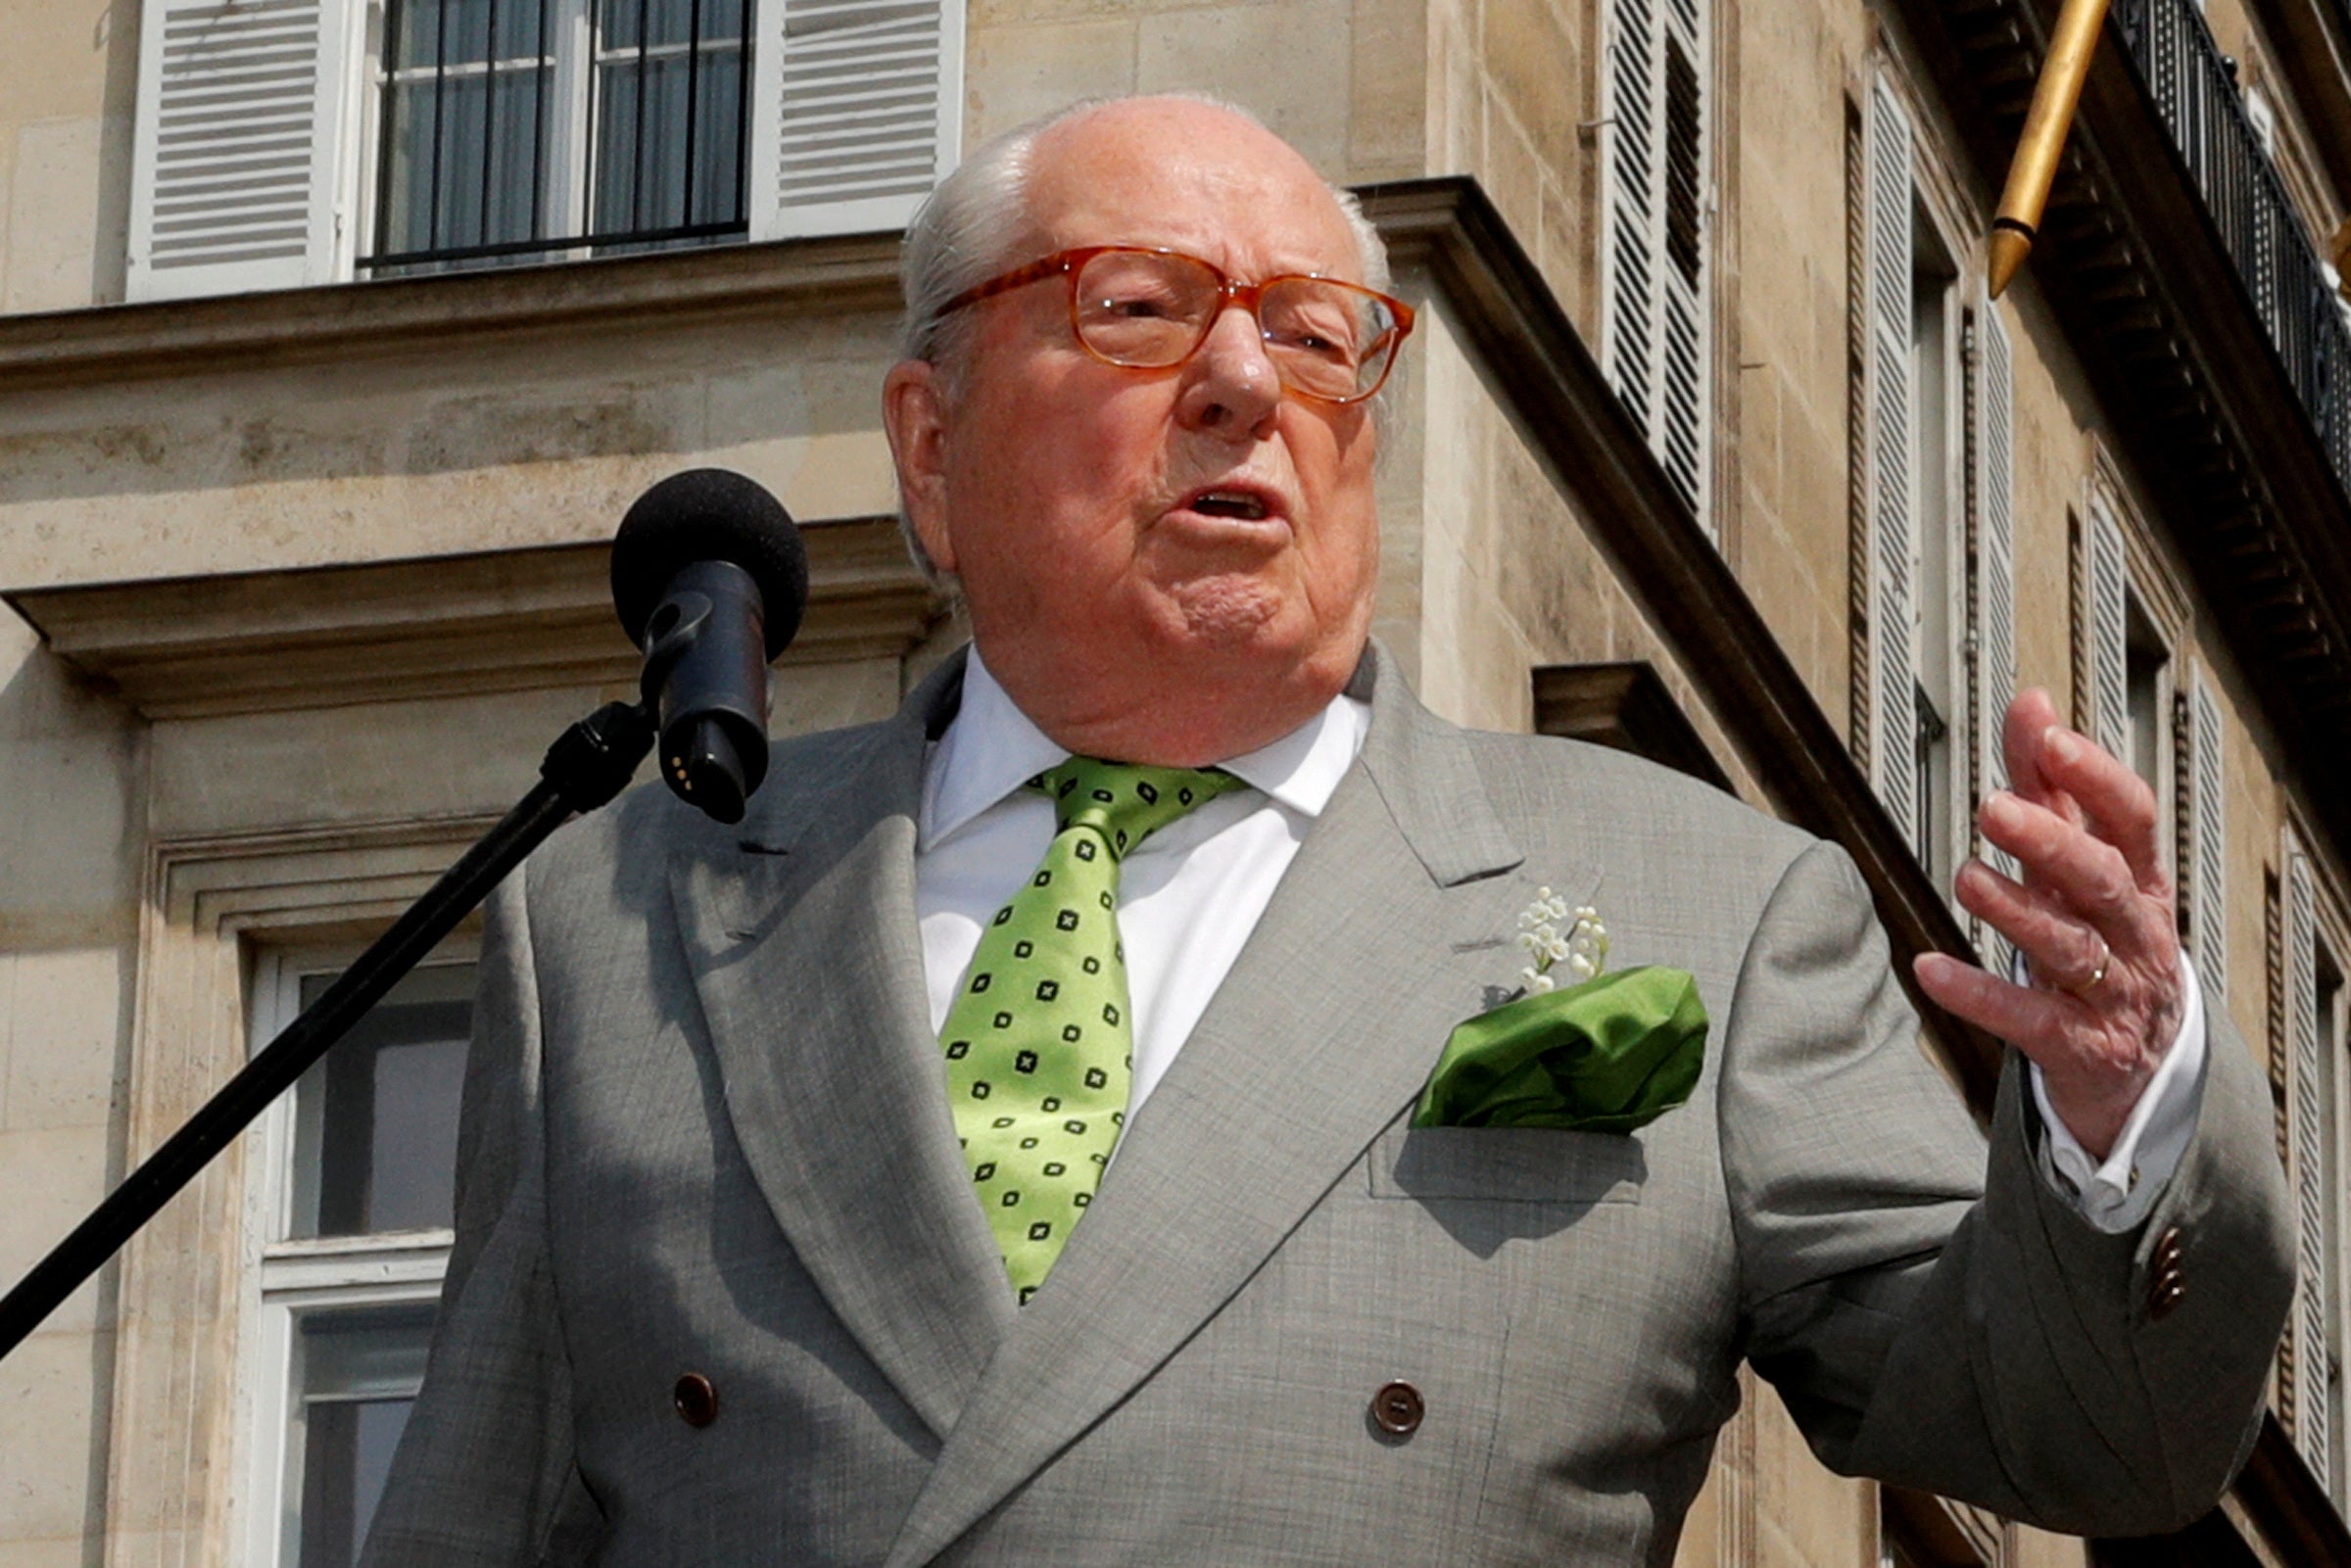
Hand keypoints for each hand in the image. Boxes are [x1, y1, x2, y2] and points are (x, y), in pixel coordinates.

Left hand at [1912, 688, 2185, 1159]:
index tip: (2051, 741)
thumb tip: (2031, 701)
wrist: (2141, 1063)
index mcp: (2139, 880)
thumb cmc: (2103, 942)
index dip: (2096, 780)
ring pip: (2071, 946)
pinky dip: (1979, 994)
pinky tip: (1928, 969)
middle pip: (2103, 881)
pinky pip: (2030, 1018)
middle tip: (1994, 808)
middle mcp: (2134, 933)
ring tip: (1966, 878)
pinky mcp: (2080, 1046)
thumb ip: (2051, 786)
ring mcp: (2113, 992)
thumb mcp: (2079, 864)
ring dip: (2018, 911)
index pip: (2132, 820)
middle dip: (2052, 842)